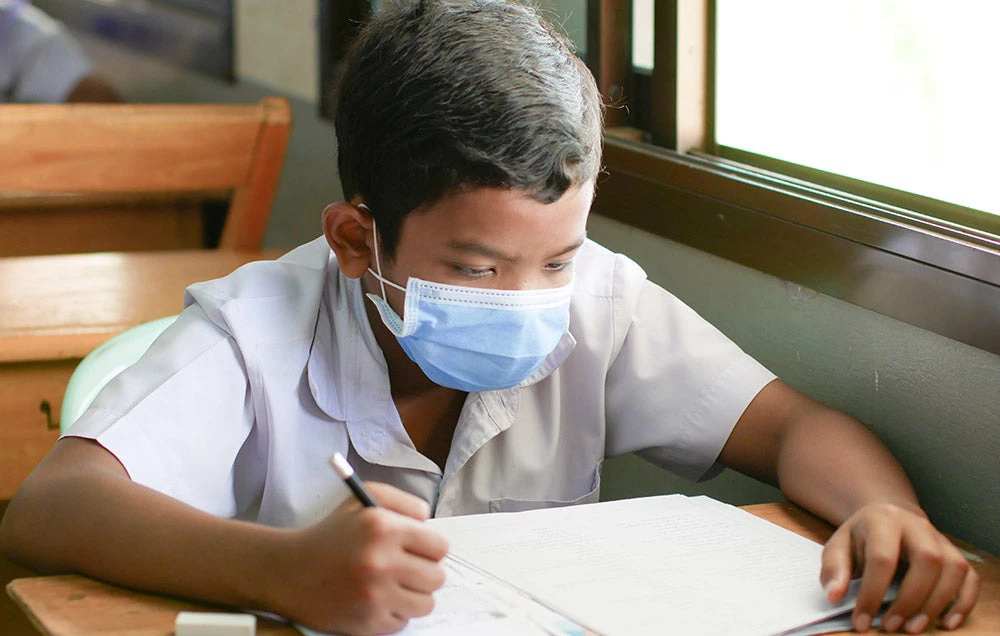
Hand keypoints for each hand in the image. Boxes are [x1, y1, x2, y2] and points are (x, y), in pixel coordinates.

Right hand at [270, 482, 448, 634]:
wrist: (289, 571)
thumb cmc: (331, 534)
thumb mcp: (363, 499)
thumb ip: (404, 502)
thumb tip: (429, 522)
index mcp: (383, 528)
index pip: (439, 547)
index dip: (430, 548)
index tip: (418, 550)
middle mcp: (381, 562)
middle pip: (437, 577)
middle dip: (424, 572)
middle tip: (404, 568)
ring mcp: (375, 596)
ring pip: (426, 603)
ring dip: (413, 595)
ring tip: (392, 584)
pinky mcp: (368, 622)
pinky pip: (403, 621)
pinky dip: (393, 612)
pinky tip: (376, 599)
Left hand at [820, 503, 979, 632]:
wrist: (887, 517)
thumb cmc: (861, 538)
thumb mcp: (838, 546)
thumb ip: (834, 569)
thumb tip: (834, 596)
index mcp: (883, 520)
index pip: (882, 558)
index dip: (872, 593)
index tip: (861, 621)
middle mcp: (916, 525)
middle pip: (927, 560)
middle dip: (910, 598)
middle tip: (892, 626)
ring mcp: (939, 538)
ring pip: (953, 568)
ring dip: (937, 603)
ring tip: (914, 628)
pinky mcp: (954, 553)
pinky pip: (970, 577)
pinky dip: (964, 602)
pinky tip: (947, 622)